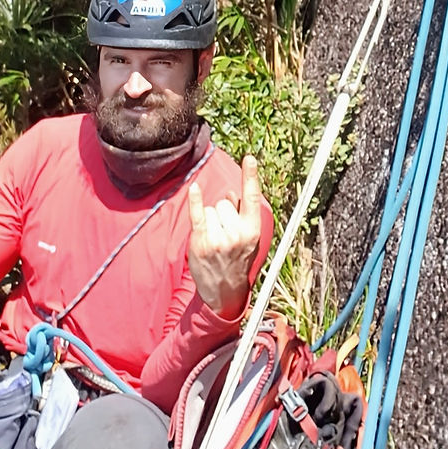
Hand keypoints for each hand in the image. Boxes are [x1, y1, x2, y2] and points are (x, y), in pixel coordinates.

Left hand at [187, 154, 263, 317]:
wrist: (224, 291)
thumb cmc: (236, 261)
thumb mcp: (249, 241)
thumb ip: (243, 216)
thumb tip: (231, 194)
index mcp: (252, 231)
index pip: (252, 198)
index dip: (251, 176)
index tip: (250, 158)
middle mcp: (237, 233)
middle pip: (225, 203)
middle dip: (223, 213)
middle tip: (224, 234)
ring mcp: (218, 238)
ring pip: (212, 209)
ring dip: (211, 219)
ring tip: (214, 239)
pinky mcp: (201, 241)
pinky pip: (198, 214)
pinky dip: (195, 201)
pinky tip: (194, 189)